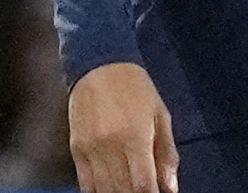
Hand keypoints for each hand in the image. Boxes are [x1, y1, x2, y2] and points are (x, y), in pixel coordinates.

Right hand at [69, 61, 178, 192]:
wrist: (99, 66)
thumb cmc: (136, 89)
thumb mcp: (160, 114)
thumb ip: (166, 152)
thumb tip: (171, 187)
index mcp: (135, 138)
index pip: (143, 185)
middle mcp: (110, 148)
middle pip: (122, 191)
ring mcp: (90, 151)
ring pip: (103, 191)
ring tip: (129, 191)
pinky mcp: (76, 150)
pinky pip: (85, 184)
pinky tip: (110, 191)